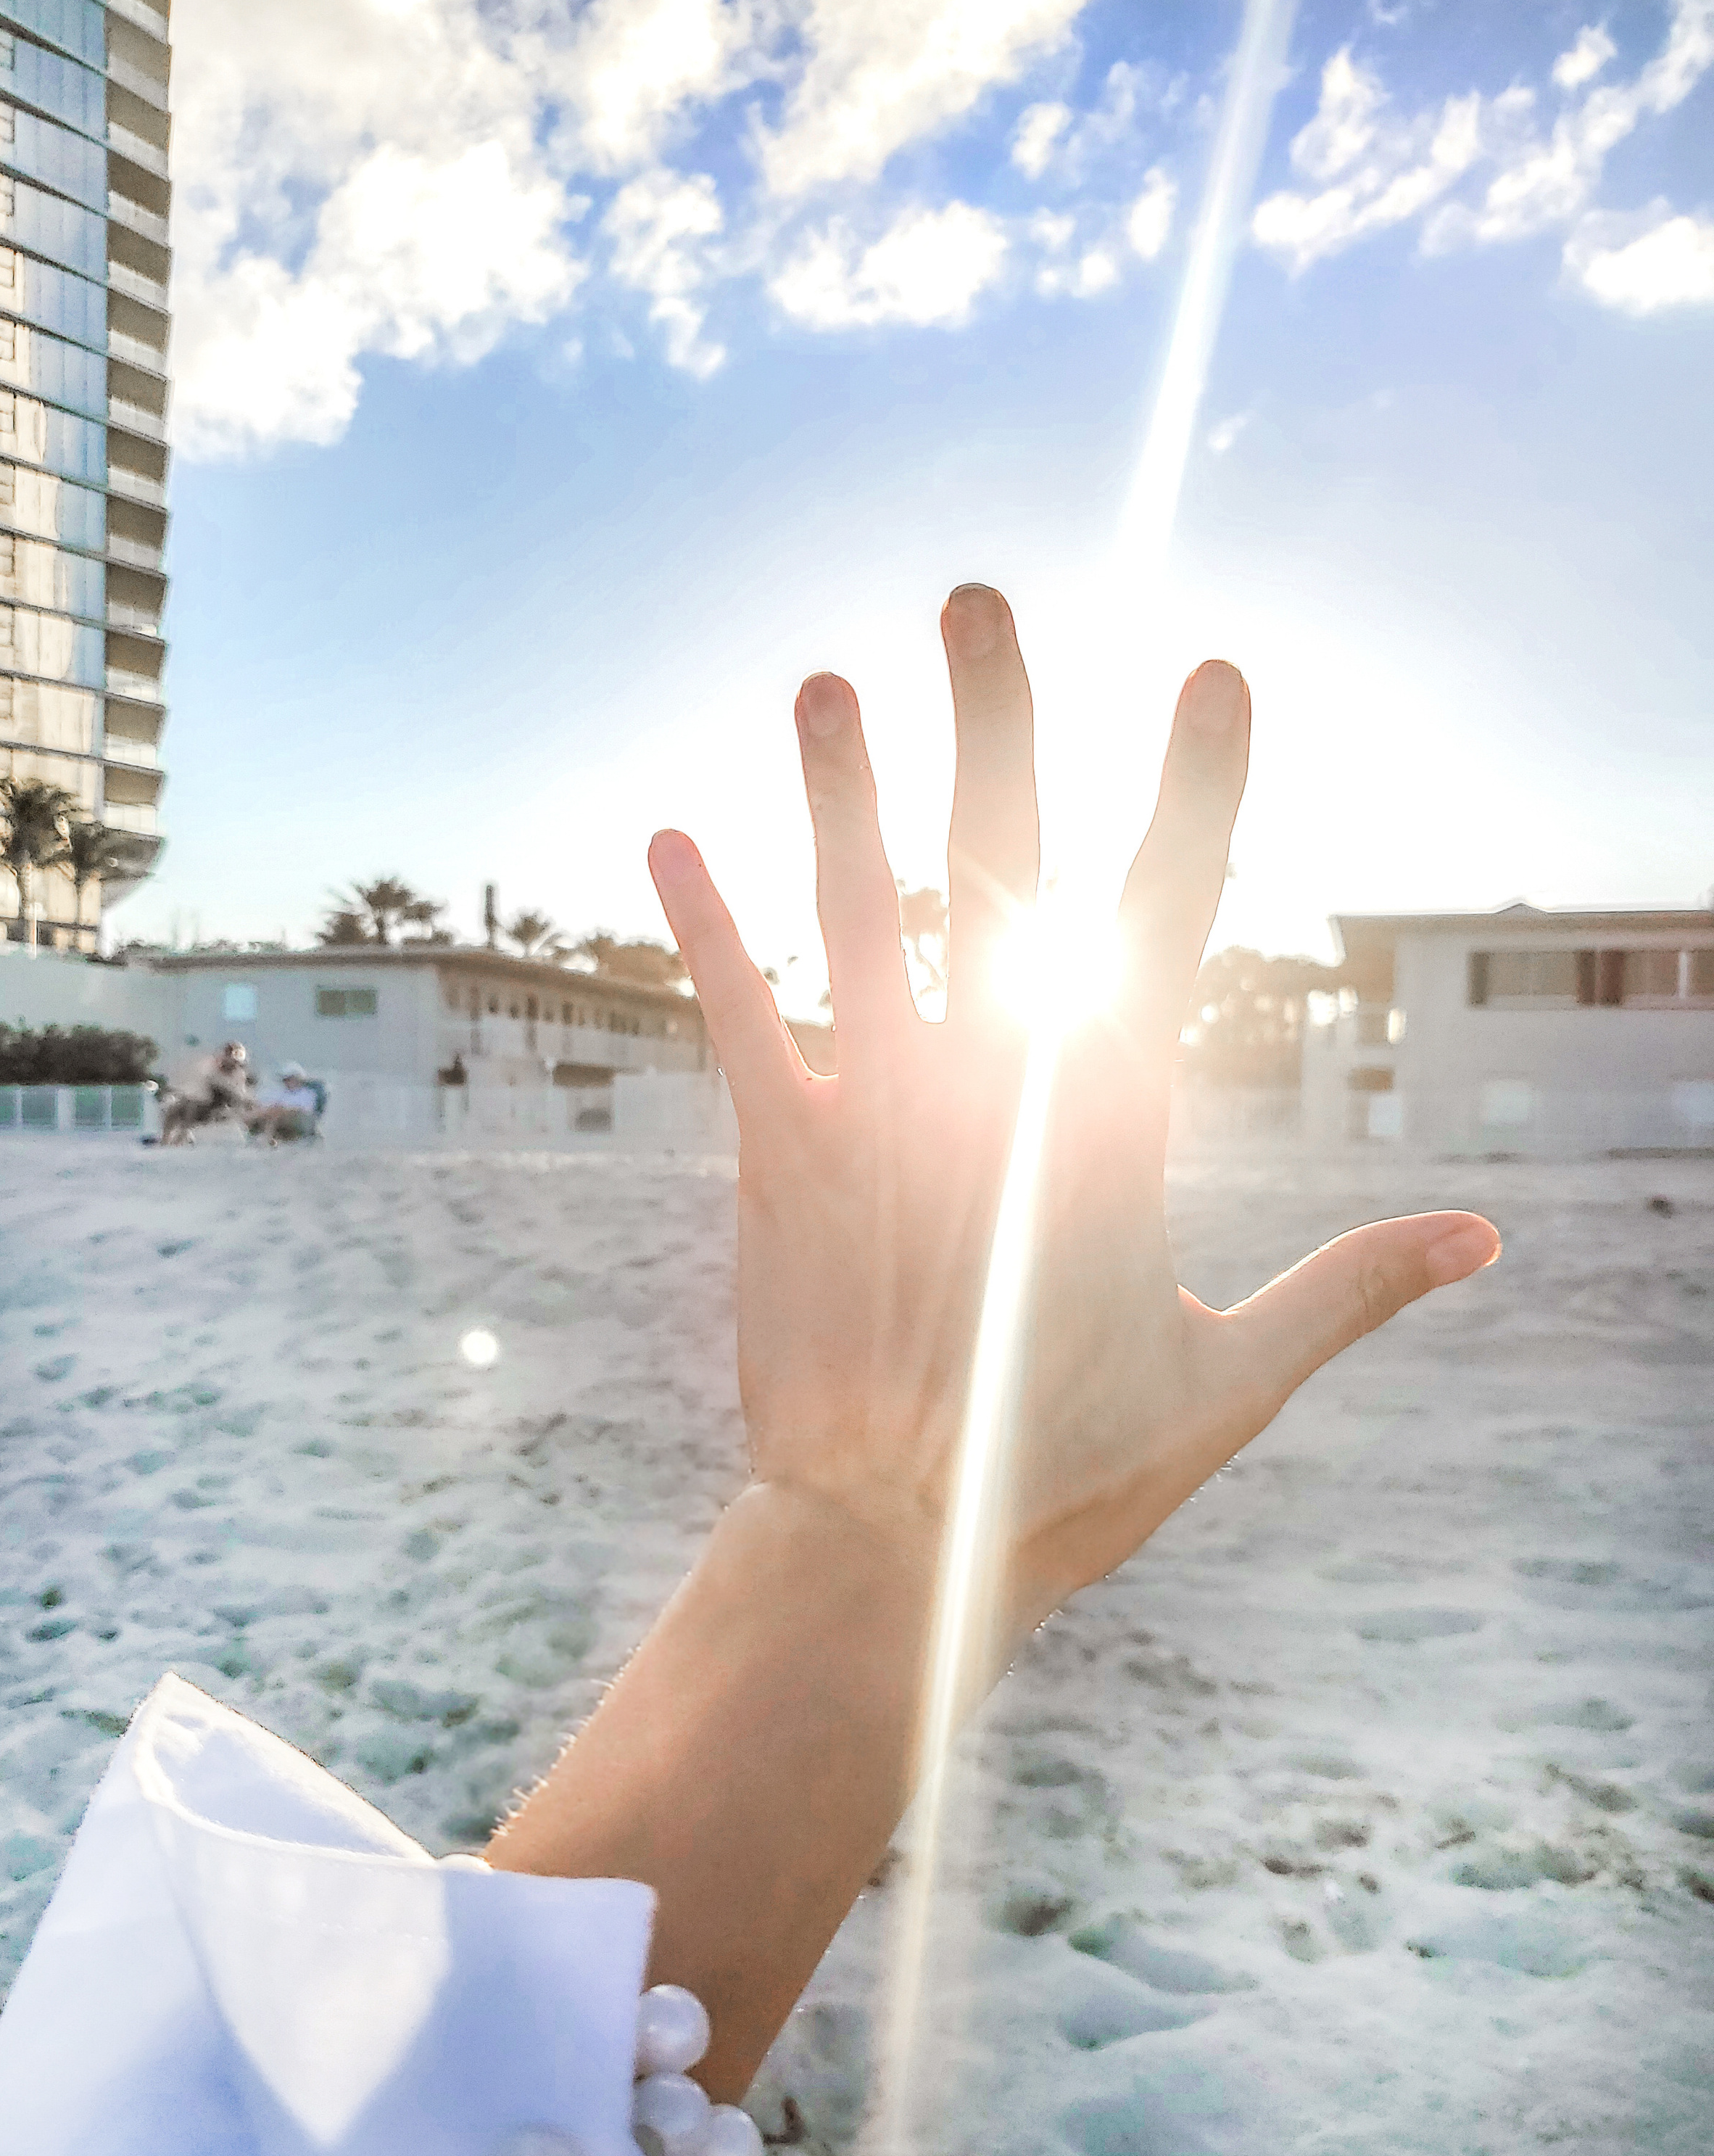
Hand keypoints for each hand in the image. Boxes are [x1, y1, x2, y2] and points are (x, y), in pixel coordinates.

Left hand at [648, 585, 1497, 1641]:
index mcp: (1113, 1123)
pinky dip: (708, 928)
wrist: (894, 1558)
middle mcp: (994, 1087)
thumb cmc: (1066, 1478)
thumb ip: (1352, 1291)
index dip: (1199, 788)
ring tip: (826, 683)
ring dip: (838, 793)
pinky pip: (741, 1019)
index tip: (1216, 674)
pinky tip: (673, 834)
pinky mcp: (784, 1162)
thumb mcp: (1233, 1383)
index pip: (1171, 916)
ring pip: (860, 915)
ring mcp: (882, 1115)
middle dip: (994, 721)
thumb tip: (1482, 1239)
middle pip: (1000, 866)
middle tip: (976, 597)